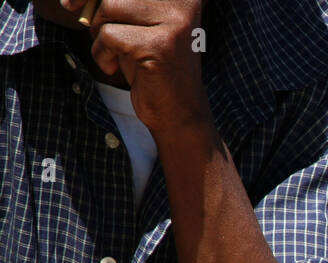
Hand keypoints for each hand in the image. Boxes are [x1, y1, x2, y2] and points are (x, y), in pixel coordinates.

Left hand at [83, 0, 211, 134]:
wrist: (178, 111)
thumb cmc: (150, 64)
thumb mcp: (132, 23)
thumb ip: (112, 2)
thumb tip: (71, 0)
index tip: (70, 3)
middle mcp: (182, 1)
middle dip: (97, 14)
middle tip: (104, 39)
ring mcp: (174, 23)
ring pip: (109, 9)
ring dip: (101, 35)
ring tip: (117, 55)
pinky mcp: (160, 45)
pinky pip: (109, 35)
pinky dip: (103, 55)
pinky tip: (116, 69)